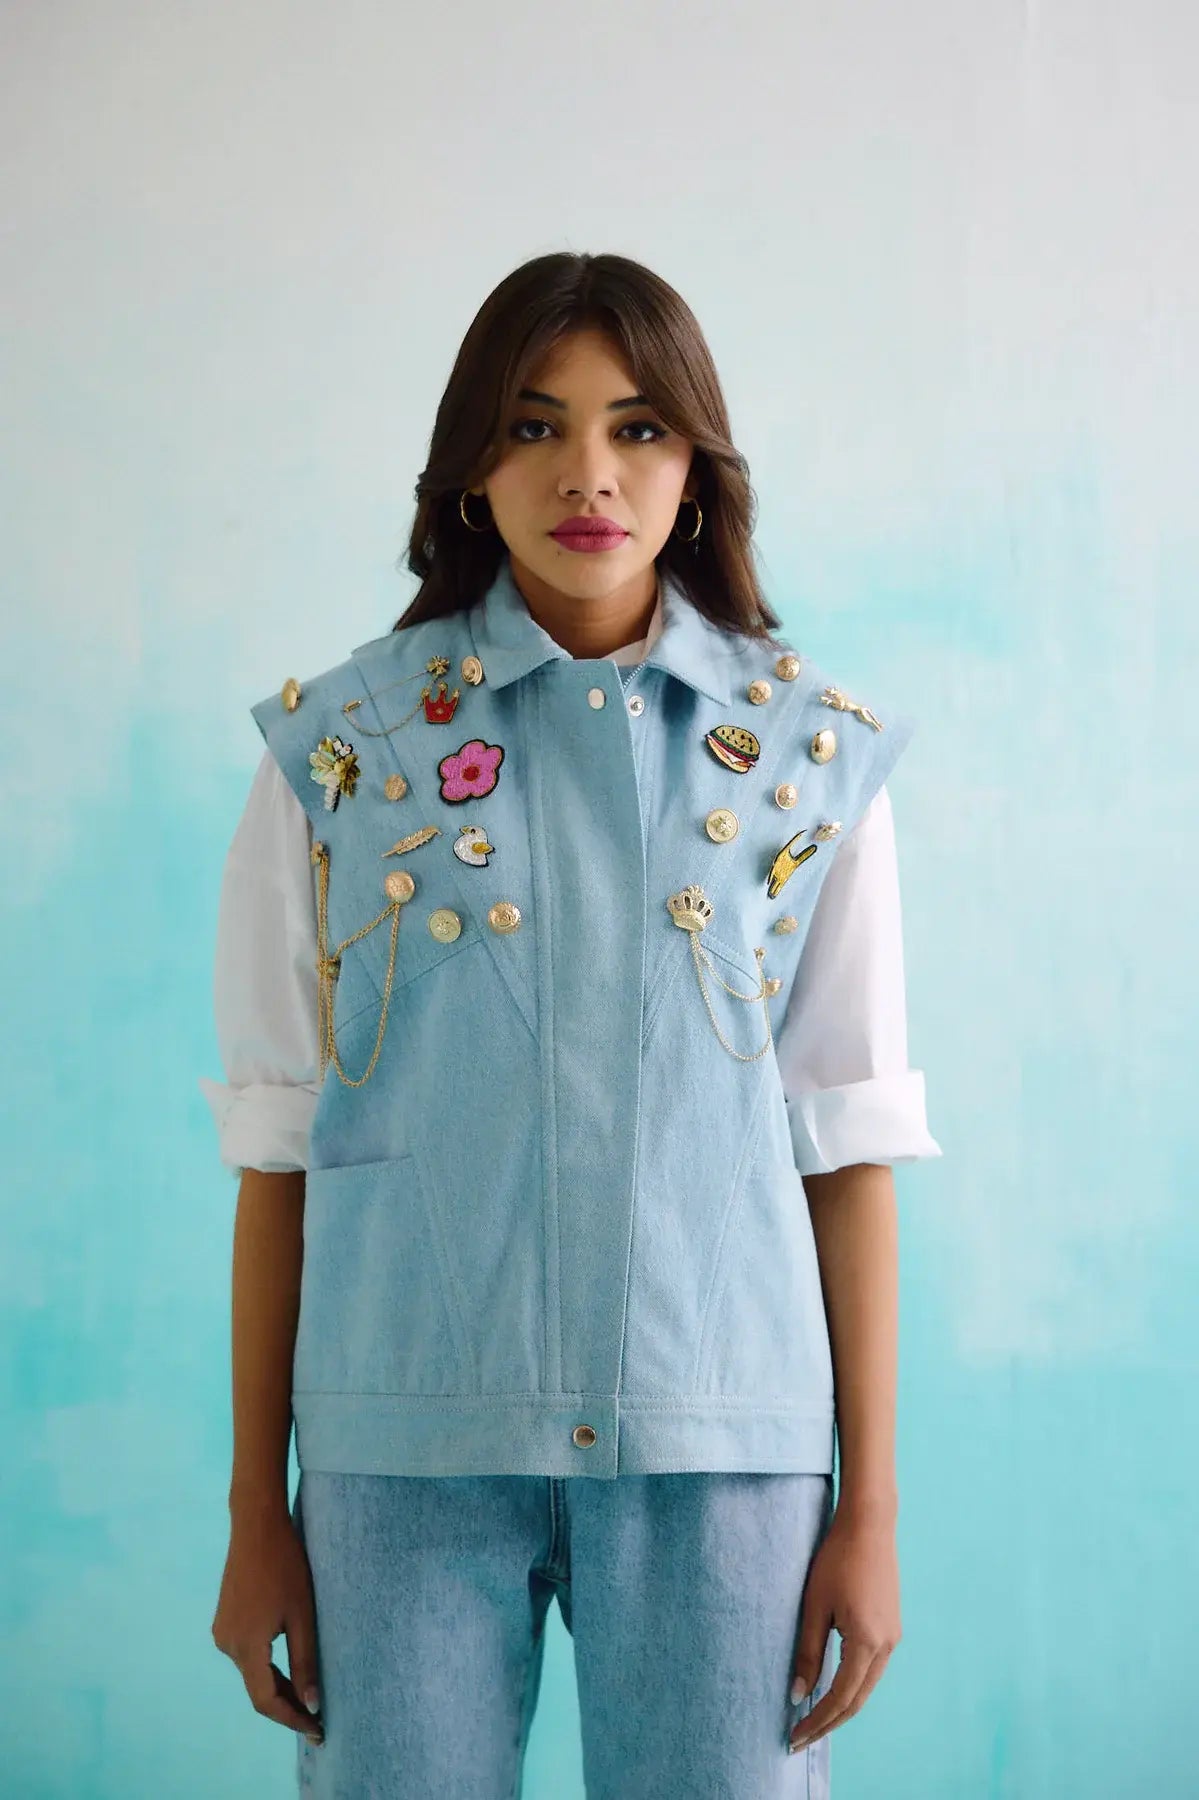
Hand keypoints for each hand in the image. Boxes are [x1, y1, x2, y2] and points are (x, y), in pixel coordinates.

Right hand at [211, 1498, 324, 1745]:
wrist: (256, 1524)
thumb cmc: (285, 1566)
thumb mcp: (302, 1616)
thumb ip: (305, 1662)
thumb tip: (310, 1705)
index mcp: (245, 1646)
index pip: (267, 1701)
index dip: (292, 1720)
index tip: (317, 1731)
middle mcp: (227, 1644)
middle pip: (258, 1690)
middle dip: (287, 1707)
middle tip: (317, 1721)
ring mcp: (222, 1631)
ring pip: (252, 1673)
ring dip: (278, 1687)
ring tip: (306, 1699)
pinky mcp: (225, 1620)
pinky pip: (247, 1655)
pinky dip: (267, 1667)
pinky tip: (287, 1669)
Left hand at [787, 1507, 900, 1754]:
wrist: (869, 1524)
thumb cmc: (837, 1559)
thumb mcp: (815, 1606)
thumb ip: (808, 1653)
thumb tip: (798, 1695)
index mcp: (867, 1643)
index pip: (839, 1698)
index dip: (816, 1721)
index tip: (793, 1737)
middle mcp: (886, 1646)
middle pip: (857, 1701)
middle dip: (828, 1723)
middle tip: (800, 1739)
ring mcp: (893, 1637)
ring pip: (867, 1687)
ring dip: (841, 1707)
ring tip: (814, 1720)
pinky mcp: (892, 1627)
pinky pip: (872, 1669)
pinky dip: (853, 1686)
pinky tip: (834, 1688)